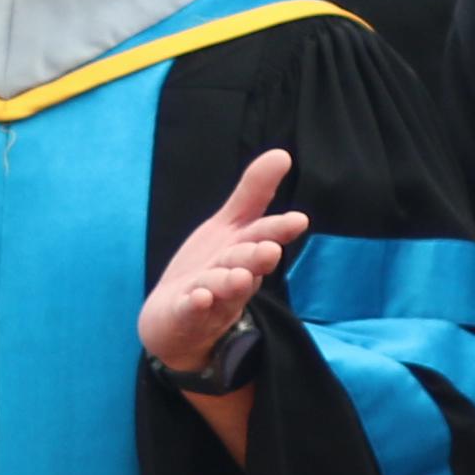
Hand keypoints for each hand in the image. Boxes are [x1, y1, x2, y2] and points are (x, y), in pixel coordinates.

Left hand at [139, 148, 304, 373]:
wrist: (176, 321)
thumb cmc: (211, 268)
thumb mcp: (230, 226)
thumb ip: (254, 193)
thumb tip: (283, 154)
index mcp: (245, 253)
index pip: (263, 237)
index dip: (278, 230)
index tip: (298, 220)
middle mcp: (233, 277)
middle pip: (246, 265)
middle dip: (257, 258)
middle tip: (269, 251)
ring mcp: (211, 299)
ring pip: (221, 290)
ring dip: (229, 283)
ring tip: (235, 276)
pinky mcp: (185, 316)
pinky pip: (192, 312)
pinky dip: (195, 305)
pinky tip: (197, 298)